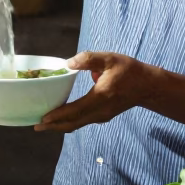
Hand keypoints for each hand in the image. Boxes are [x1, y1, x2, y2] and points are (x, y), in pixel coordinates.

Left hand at [34, 51, 151, 132]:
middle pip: (73, 123)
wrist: (147, 86)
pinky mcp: (104, 116)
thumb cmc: (129, 70)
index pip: (75, 110)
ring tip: (45, 124)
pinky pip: (83, 122)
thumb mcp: (110, 59)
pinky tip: (61, 118)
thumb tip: (68, 63)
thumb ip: (88, 59)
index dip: (58, 115)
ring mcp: (102, 116)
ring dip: (61, 125)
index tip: (43, 119)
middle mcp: (100, 111)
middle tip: (36, 126)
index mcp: (100, 97)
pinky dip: (70, 122)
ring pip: (78, 124)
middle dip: (54, 126)